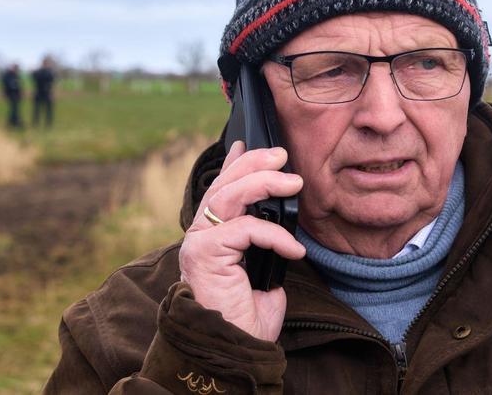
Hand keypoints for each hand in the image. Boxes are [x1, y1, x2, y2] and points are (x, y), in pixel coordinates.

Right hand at [179, 141, 305, 341]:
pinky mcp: (204, 254)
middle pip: (223, 186)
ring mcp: (198, 244)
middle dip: (252, 163)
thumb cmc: (246, 318)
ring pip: (227, 196)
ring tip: (291, 181)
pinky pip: (245, 229)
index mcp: (211, 237)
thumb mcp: (263, 272)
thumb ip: (264, 245)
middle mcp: (199, 237)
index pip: (221, 190)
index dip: (234, 164)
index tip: (248, 144)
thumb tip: (282, 227)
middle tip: (280, 155)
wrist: (234, 348)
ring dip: (261, 182)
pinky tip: (293, 250)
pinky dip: (274, 234)